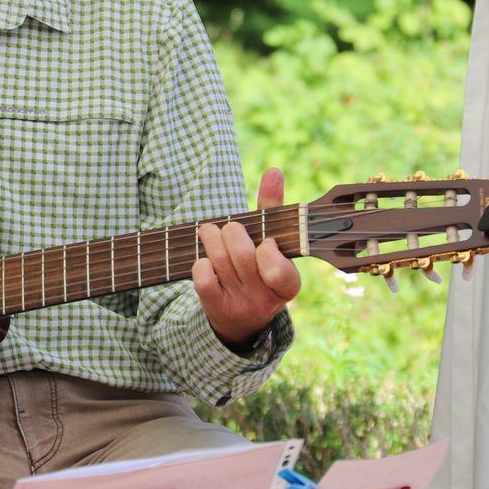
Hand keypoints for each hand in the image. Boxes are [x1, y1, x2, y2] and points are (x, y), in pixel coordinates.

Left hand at [192, 167, 300, 348]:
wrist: (242, 316)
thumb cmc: (259, 267)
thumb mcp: (273, 244)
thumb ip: (273, 208)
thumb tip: (274, 171)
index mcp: (288, 284)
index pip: (278, 269)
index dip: (268, 249)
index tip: (267, 242)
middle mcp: (266, 299)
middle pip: (243, 254)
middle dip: (231, 232)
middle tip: (229, 227)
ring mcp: (241, 306)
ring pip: (221, 261)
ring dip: (211, 238)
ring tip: (209, 231)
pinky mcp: (216, 308)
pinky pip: (203, 279)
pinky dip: (201, 262)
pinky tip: (205, 259)